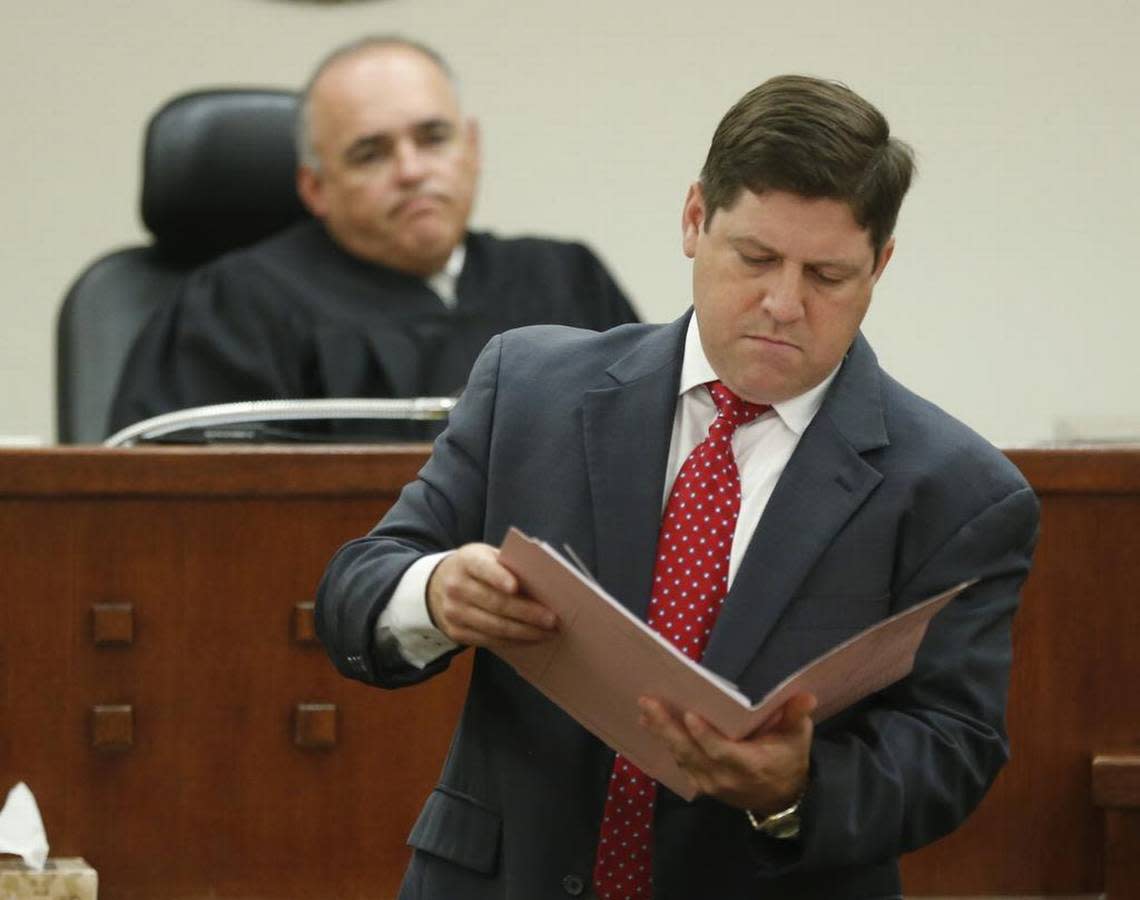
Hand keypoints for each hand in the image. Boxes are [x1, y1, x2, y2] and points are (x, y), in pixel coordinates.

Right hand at [427, 543, 557, 649]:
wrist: (437, 586)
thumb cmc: (476, 569)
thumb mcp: (486, 556)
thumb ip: (508, 564)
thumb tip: (544, 581)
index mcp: (467, 561)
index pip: (483, 568)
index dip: (498, 577)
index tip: (516, 587)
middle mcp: (456, 587)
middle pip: (495, 603)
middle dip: (527, 613)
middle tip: (552, 619)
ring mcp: (454, 613)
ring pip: (494, 627)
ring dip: (525, 632)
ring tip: (548, 633)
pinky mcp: (456, 633)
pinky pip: (489, 641)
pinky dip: (514, 641)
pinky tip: (531, 639)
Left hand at [638, 692, 816, 813]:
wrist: (782, 799)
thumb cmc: (788, 760)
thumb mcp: (797, 738)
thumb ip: (796, 716)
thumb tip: (806, 695)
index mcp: (750, 764)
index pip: (721, 752)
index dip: (704, 736)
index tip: (689, 715)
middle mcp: (726, 777)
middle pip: (691, 754)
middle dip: (667, 728)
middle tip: (648, 703)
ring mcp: (711, 784)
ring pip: (682, 759)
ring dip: (661, 734)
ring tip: (645, 711)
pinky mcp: (703, 785)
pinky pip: (681, 765)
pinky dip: (666, 746)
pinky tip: (652, 726)